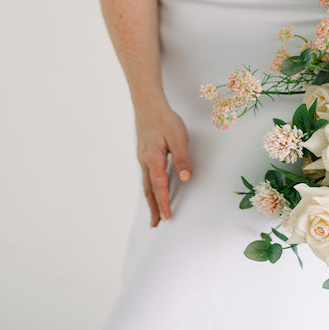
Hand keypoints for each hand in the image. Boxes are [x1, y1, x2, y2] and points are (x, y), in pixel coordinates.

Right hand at [135, 102, 192, 226]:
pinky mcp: (144, 155)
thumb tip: (185, 177)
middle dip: (153, 208)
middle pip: (149, 190)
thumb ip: (182, 158)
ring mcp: (143, 159)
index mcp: (153, 160)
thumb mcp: (178, 138)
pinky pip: (147, 177)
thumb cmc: (164, 120)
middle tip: (156, 224)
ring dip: (151, 200)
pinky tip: (153, 191)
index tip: (167, 217)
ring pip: (146, 184)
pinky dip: (150, 189)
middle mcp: (145, 162)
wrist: (148, 105)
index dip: (163, 203)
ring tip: (154, 214)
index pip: (159, 187)